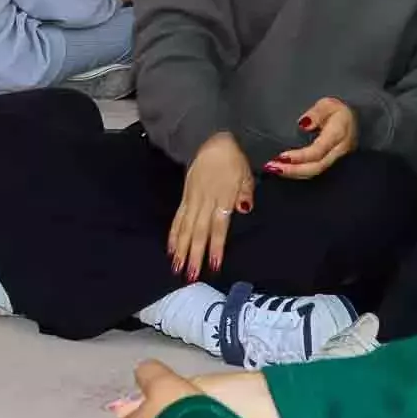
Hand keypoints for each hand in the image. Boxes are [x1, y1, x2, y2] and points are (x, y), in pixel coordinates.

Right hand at [169, 133, 251, 281]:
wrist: (211, 142)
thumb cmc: (232, 160)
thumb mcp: (246, 174)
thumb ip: (245, 193)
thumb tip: (244, 209)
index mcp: (222, 197)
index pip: (218, 226)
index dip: (216, 246)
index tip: (213, 265)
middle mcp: (205, 201)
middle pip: (199, 231)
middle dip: (194, 254)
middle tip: (191, 275)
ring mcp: (192, 200)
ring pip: (186, 228)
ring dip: (181, 248)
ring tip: (176, 267)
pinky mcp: (185, 197)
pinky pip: (178, 218)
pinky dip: (174, 234)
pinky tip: (171, 248)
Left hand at [268, 97, 356, 179]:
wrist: (355, 120)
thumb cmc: (337, 111)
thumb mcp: (327, 104)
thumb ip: (316, 113)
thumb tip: (304, 124)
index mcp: (338, 134)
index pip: (319, 150)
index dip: (300, 156)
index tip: (282, 156)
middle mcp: (338, 151)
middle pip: (316, 166)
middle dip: (294, 169)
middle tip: (272, 166)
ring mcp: (336, 159)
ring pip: (315, 172)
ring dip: (293, 173)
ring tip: (274, 169)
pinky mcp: (331, 164)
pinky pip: (314, 171)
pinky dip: (298, 173)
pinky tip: (285, 170)